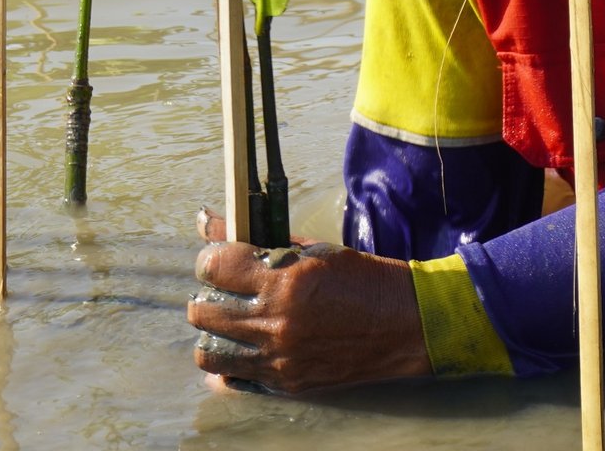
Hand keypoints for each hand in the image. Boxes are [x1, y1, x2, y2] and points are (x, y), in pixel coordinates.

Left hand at [188, 209, 431, 393]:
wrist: (401, 323)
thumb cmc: (359, 278)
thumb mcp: (312, 249)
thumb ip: (258, 239)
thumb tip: (208, 222)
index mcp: (285, 281)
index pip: (214, 267)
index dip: (211, 258)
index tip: (219, 258)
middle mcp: (276, 322)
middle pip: (203, 310)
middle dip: (209, 292)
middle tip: (226, 287)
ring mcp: (278, 358)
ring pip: (208, 350)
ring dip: (215, 330)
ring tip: (232, 318)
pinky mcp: (284, 382)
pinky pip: (231, 378)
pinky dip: (230, 361)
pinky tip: (244, 346)